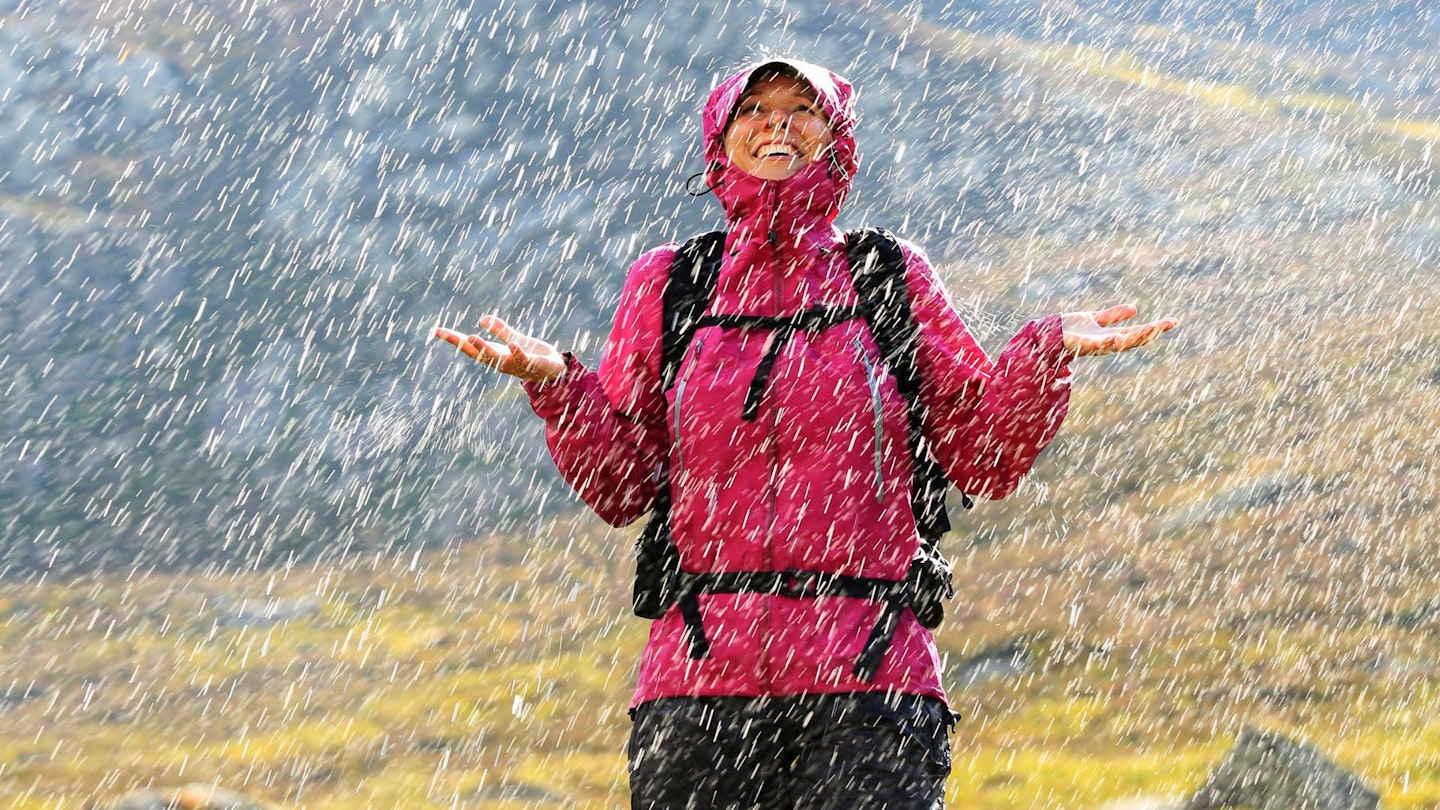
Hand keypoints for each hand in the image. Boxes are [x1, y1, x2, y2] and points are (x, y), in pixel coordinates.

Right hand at [433, 314, 565, 383]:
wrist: (557, 370)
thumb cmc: (533, 356)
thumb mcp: (515, 339)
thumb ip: (501, 330)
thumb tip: (482, 319)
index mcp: (495, 355)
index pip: (470, 347)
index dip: (453, 339)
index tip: (436, 331)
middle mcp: (501, 362)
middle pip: (476, 353)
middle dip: (460, 343)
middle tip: (444, 334)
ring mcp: (515, 364)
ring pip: (496, 358)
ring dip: (483, 348)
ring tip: (471, 337)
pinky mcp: (532, 364)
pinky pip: (522, 359)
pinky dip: (516, 353)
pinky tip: (510, 343)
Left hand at [1060, 304, 1176, 357]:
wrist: (1047, 335)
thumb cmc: (1071, 329)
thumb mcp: (1096, 319)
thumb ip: (1113, 315)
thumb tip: (1135, 309)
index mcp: (1110, 336)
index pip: (1137, 333)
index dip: (1155, 328)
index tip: (1173, 321)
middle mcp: (1105, 343)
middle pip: (1133, 339)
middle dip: (1151, 332)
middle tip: (1169, 323)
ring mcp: (1094, 344)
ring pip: (1119, 343)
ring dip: (1135, 337)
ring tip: (1152, 328)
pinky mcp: (1080, 343)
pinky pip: (1095, 344)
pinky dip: (1106, 342)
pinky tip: (1117, 337)